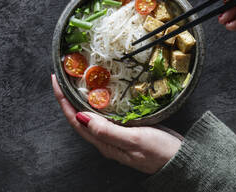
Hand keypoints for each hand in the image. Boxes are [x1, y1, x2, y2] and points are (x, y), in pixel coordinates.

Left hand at [51, 74, 181, 173]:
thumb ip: (108, 130)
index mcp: (104, 143)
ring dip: (81, 99)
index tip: (57, 80)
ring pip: (91, 116)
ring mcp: (116, 135)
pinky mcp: (126, 130)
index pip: (75, 120)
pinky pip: (105, 115)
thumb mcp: (135, 139)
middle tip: (65, 76)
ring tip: (77, 82)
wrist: (179, 159)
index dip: (63, 100)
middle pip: (79, 117)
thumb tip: (81, 117)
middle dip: (68, 97)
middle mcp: (106, 140)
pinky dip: (98, 102)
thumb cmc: (159, 151)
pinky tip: (101, 94)